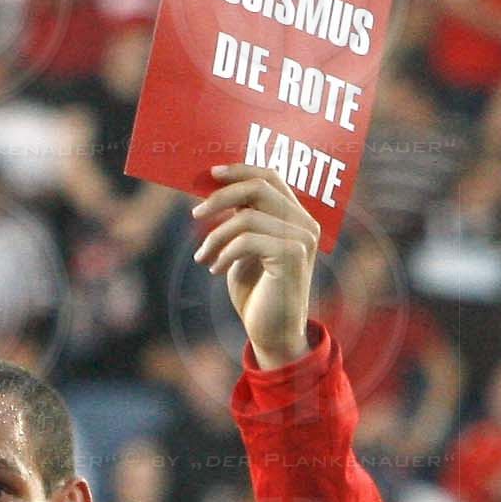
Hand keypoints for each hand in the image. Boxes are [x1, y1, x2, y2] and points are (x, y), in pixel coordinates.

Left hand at [190, 165, 320, 371]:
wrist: (270, 331)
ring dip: (215, 237)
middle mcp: (305, 223)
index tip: (211, 174)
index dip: (241, 170)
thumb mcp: (243, 248)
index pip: (272, 177)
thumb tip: (212, 190)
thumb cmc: (256, 289)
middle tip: (195, 214)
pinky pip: (246, 240)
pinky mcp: (292, 256)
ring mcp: (301, 239)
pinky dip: (223, 253)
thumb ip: (239, 219)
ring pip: (246, 217)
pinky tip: (215, 269)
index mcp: (295, 217)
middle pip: (259, 188)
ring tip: (203, 256)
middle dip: (221, 197)